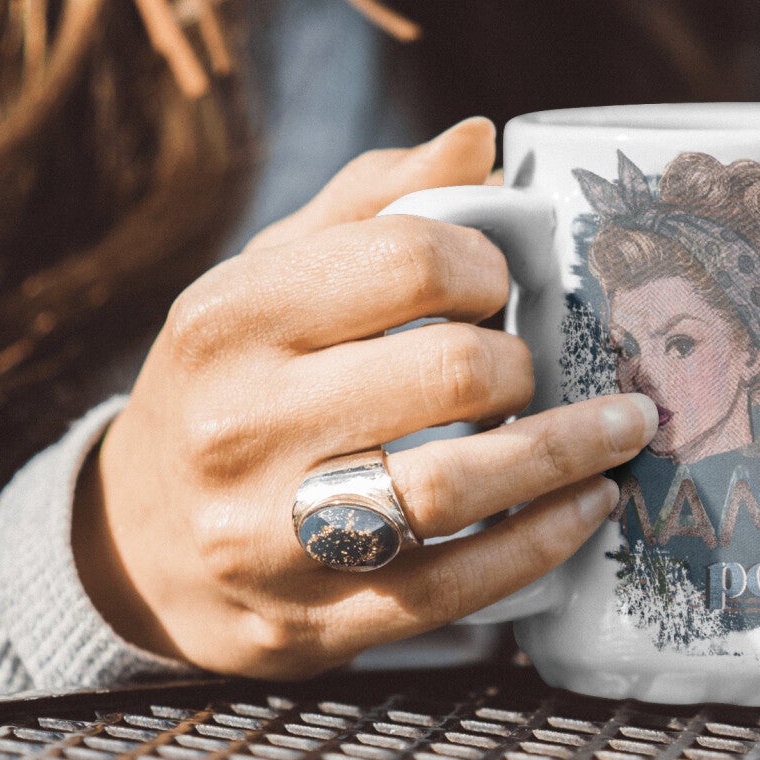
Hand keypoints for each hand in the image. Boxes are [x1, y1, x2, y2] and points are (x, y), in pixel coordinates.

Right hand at [72, 118, 656, 676]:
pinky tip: (590, 506)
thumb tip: (480, 138)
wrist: (137, 545)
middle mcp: (239, 425)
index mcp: (229, 318)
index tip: (498, 284)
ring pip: (455, 487)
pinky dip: (543, 541)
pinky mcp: (314, 621)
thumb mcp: (268, 278)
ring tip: (622, 427)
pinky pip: (456, 585)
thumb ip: (371, 205)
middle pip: (450, 373)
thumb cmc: (232, 382)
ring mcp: (272, 535)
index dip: (484, 266)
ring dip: (567, 453)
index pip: (408, 261)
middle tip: (537, 363)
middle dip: (524, 362)